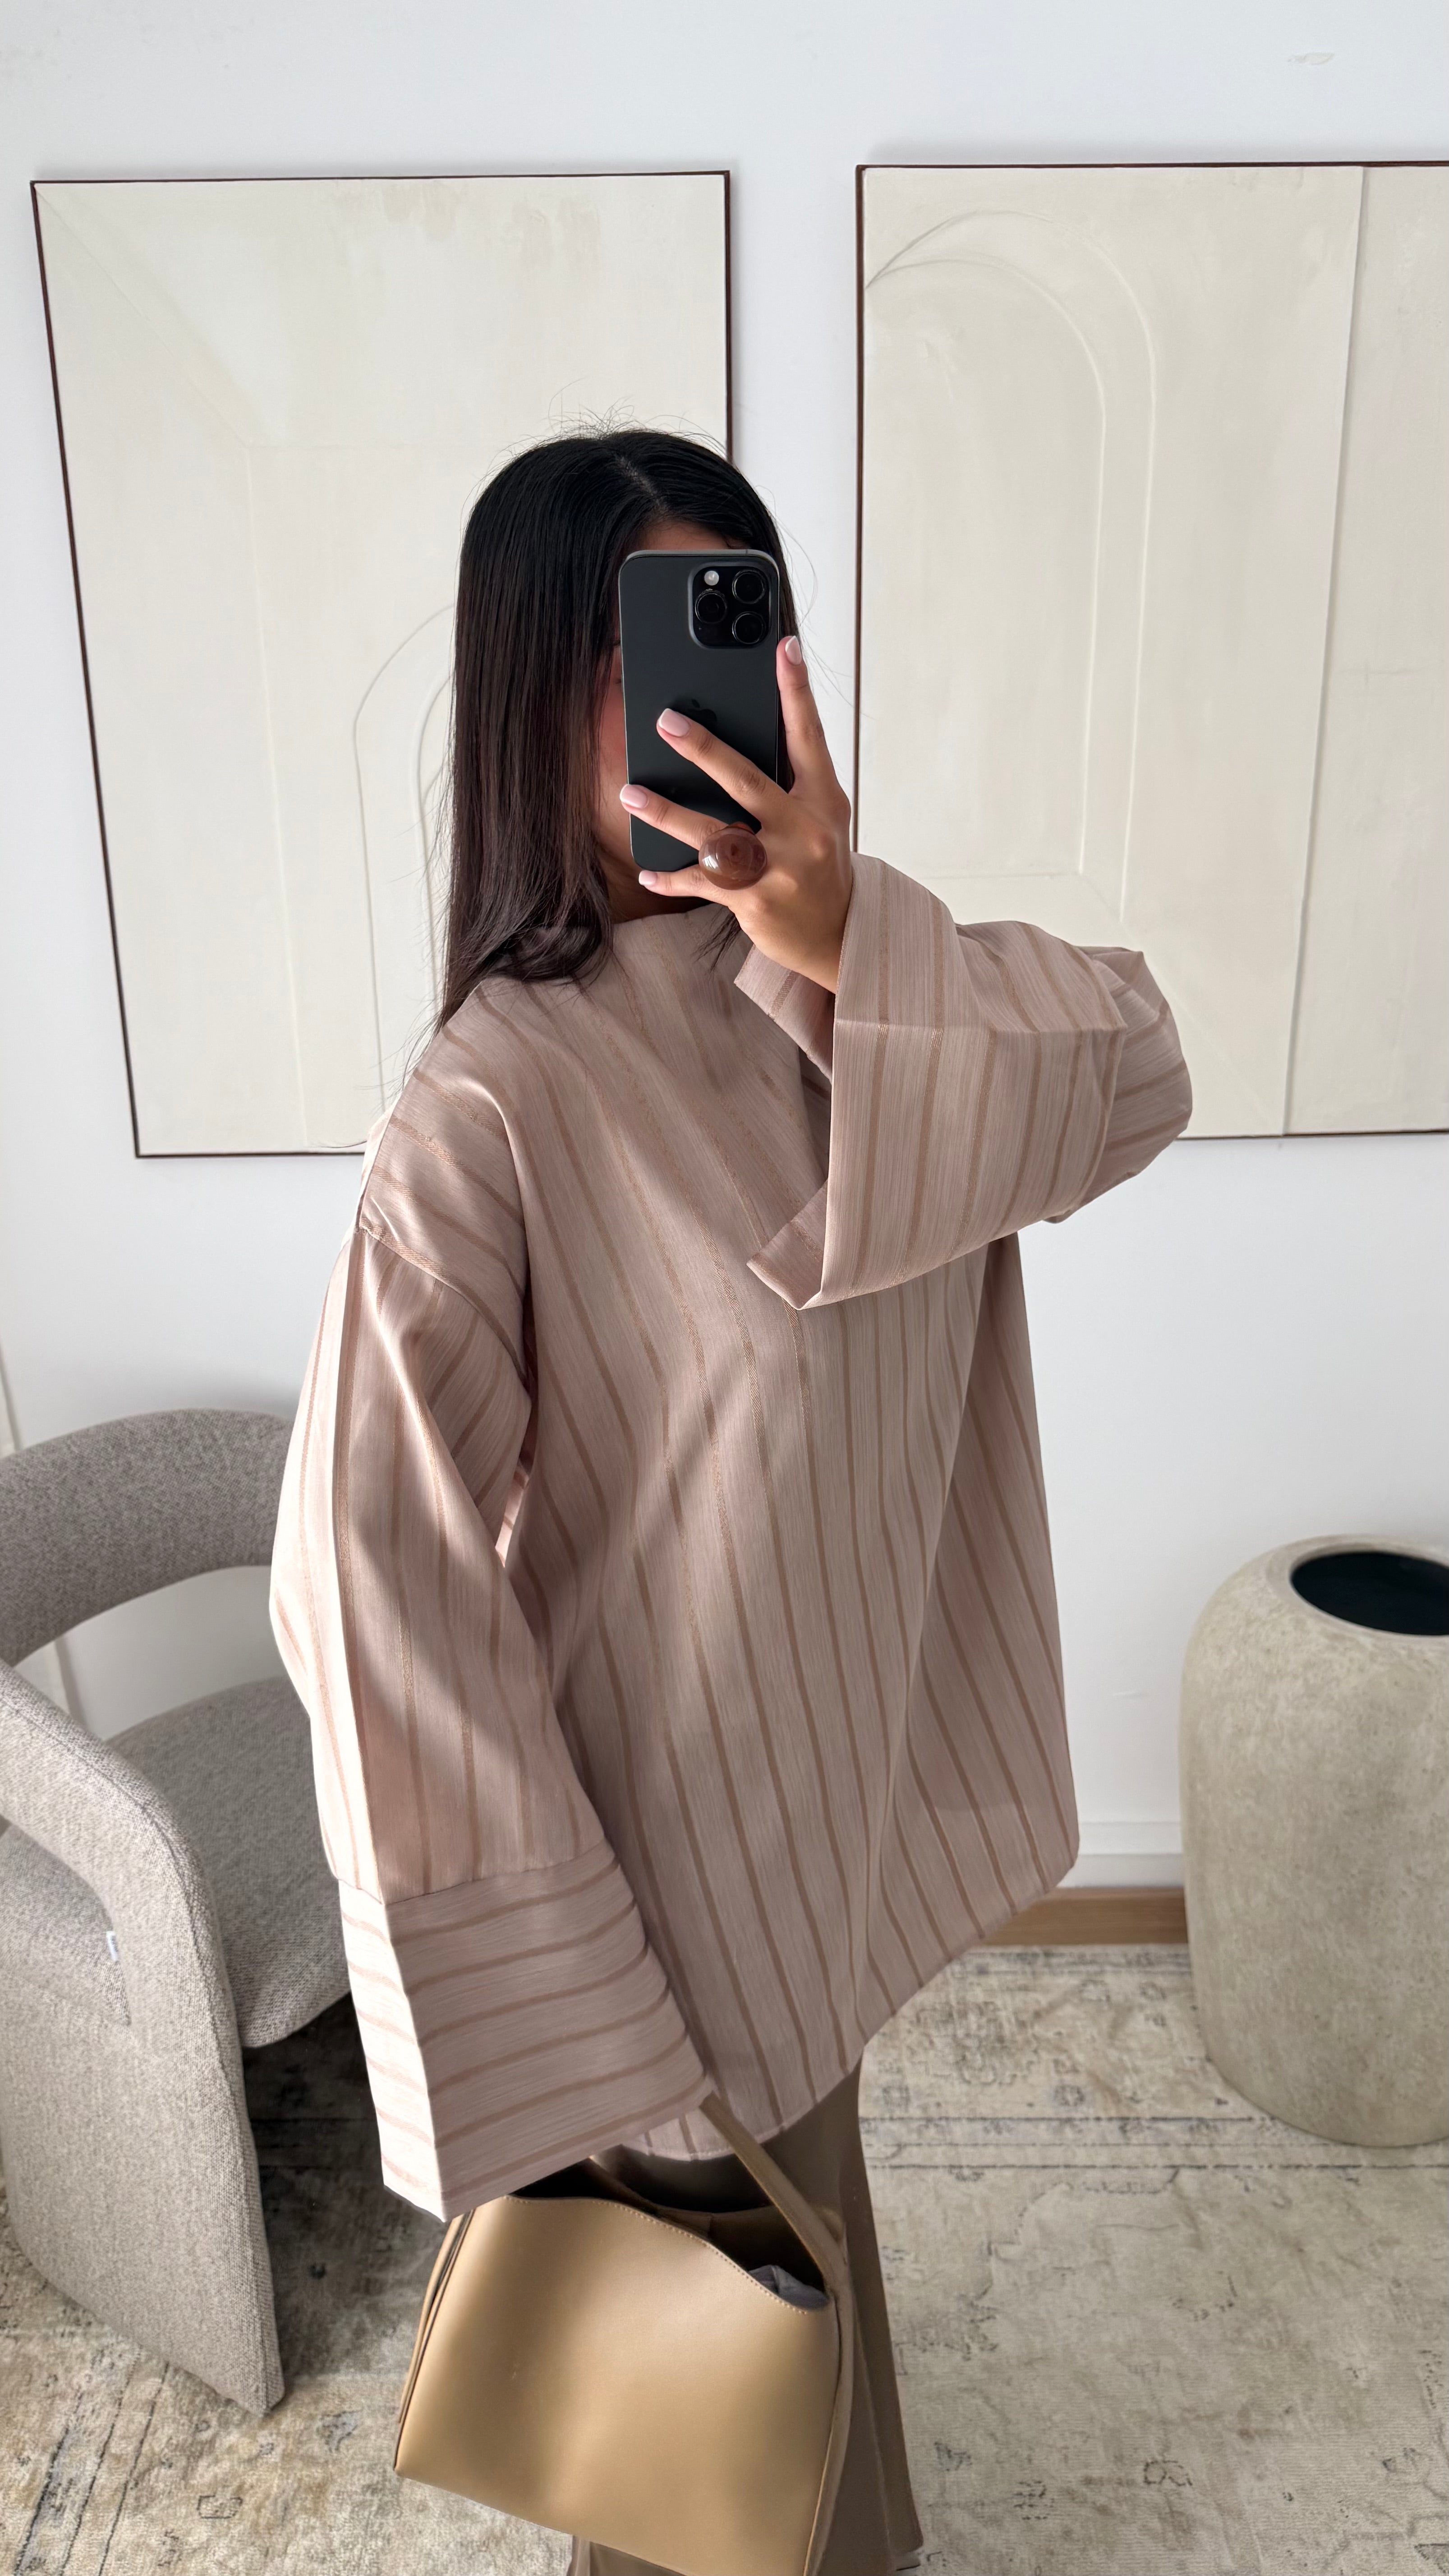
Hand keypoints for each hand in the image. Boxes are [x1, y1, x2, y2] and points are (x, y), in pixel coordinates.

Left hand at [617, 636, 854, 991]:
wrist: (839, 935)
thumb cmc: (822, 865)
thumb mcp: (821, 818)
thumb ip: (791, 781)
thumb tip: (741, 738)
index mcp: (821, 801)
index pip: (809, 736)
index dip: (796, 691)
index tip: (784, 648)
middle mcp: (804, 831)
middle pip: (747, 781)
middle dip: (705, 750)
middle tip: (667, 723)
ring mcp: (779, 869)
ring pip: (713, 835)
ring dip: (667, 815)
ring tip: (631, 794)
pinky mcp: (756, 902)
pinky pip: (704, 883)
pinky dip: (672, 877)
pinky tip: (648, 872)